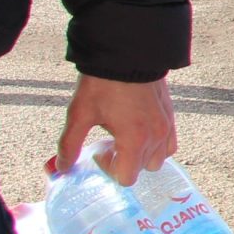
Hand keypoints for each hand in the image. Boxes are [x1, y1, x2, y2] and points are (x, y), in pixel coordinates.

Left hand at [53, 74, 177, 185]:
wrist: (127, 55)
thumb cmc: (103, 84)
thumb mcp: (79, 114)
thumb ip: (69, 145)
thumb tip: (62, 168)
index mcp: (134, 140)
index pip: (126, 178)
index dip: (108, 169)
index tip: (99, 151)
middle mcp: (155, 137)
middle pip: (141, 169)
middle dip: (123, 162)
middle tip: (109, 143)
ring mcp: (166, 127)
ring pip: (157, 159)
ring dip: (141, 155)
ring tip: (125, 138)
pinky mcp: (171, 116)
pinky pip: (169, 144)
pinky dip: (156, 146)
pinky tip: (140, 131)